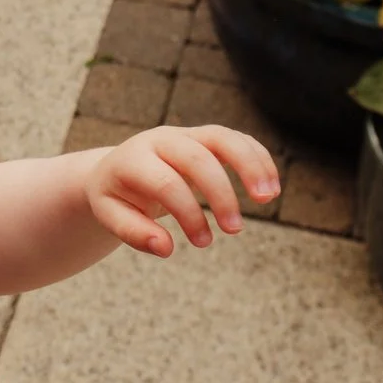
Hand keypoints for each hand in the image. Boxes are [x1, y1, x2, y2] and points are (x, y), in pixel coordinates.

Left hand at [85, 125, 278, 257]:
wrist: (117, 169)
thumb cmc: (117, 197)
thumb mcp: (110, 216)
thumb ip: (134, 233)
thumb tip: (165, 248)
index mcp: (133, 159)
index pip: (167, 183)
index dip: (189, 214)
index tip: (202, 242)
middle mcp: (161, 139)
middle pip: (198, 158)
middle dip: (221, 193)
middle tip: (234, 229)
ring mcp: (186, 134)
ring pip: (224, 138)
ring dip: (250, 165)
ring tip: (268, 197)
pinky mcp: (205, 137)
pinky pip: (237, 139)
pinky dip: (258, 158)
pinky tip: (272, 186)